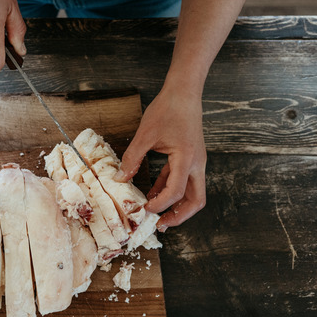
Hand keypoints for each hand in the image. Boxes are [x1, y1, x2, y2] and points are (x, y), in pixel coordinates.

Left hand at [114, 85, 206, 231]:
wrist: (184, 91)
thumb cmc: (168, 109)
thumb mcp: (146, 134)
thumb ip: (132, 158)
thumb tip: (119, 178)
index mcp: (187, 159)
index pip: (176, 191)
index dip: (160, 204)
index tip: (144, 209)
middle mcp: (196, 164)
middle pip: (196, 200)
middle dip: (180, 215)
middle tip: (161, 224)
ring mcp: (195, 162)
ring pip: (192, 193)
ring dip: (176, 205)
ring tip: (156, 214)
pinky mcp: (189, 158)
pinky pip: (182, 180)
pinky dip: (169, 190)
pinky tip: (152, 194)